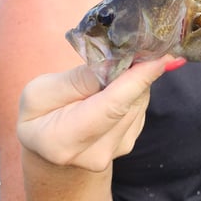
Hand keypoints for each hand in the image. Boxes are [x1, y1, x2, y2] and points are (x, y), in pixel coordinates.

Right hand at [17, 55, 183, 171]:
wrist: (49, 147)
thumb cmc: (39, 114)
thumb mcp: (40, 91)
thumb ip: (77, 80)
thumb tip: (115, 62)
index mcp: (62, 142)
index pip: (112, 107)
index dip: (138, 80)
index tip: (161, 57)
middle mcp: (95, 153)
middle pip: (129, 103)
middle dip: (136, 72)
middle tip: (134, 46)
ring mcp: (115, 151)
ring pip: (138, 103)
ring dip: (133, 80)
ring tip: (113, 68)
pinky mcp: (129, 143)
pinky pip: (139, 107)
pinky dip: (132, 91)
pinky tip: (115, 86)